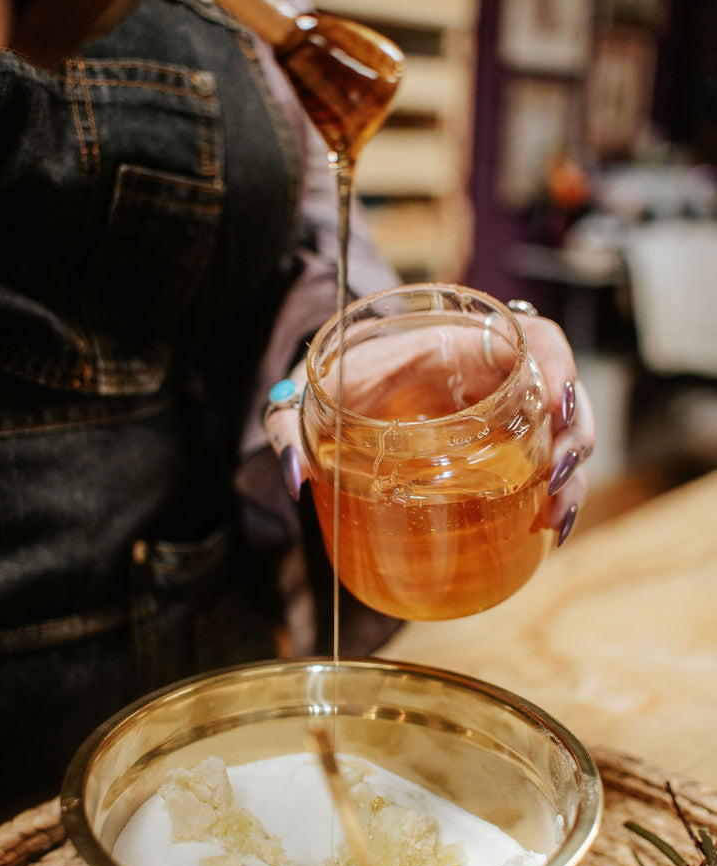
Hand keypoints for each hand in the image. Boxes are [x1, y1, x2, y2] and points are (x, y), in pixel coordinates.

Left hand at [265, 311, 594, 548]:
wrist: (335, 396)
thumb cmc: (328, 384)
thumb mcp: (306, 397)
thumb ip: (290, 426)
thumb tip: (295, 479)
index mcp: (453, 344)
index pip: (530, 336)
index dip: (556, 365)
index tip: (557, 402)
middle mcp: (487, 376)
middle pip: (562, 390)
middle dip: (575, 432)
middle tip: (556, 476)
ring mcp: (499, 413)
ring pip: (560, 433)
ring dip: (572, 474)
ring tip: (556, 517)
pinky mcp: (498, 449)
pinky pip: (540, 463)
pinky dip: (555, 493)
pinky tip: (550, 529)